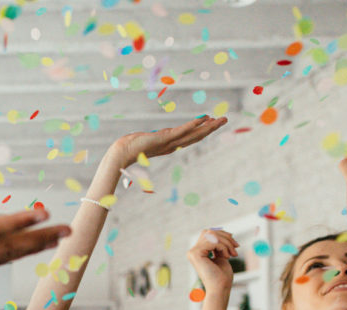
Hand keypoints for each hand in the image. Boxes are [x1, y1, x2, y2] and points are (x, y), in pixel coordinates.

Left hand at [106, 116, 226, 168]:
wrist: (121, 153)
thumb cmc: (129, 149)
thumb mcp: (144, 142)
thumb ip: (151, 141)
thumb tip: (149, 139)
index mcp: (170, 145)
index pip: (190, 137)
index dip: (203, 130)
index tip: (213, 122)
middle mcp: (172, 145)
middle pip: (196, 136)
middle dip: (212, 128)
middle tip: (225, 119)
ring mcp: (169, 142)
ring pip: (193, 134)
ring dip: (208, 126)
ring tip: (221, 120)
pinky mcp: (164, 138)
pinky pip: (182, 131)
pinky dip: (193, 124)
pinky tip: (204, 118)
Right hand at [186, 228, 237, 294]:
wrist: (220, 288)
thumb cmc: (222, 276)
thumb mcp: (221, 256)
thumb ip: (219, 245)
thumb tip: (223, 232)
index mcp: (198, 252)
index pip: (208, 234)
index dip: (223, 235)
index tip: (235, 243)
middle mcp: (193, 251)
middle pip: (210, 232)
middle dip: (226, 237)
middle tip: (236, 247)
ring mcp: (192, 252)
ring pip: (212, 235)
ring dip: (226, 243)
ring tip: (232, 254)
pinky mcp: (195, 254)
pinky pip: (213, 242)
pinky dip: (223, 247)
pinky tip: (226, 256)